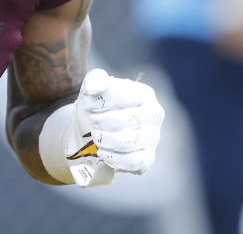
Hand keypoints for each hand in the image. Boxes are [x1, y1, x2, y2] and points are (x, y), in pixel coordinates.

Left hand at [63, 69, 163, 185]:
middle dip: (104, 122)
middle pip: (128, 119)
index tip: (89, 106)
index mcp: (144, 94)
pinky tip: (102, 152)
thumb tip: (97, 83)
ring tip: (95, 136)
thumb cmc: (96, 108)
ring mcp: (152, 138)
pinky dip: (112, 158)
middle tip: (92, 122)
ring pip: (129, 142)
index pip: (125, 96)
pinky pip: (132, 161)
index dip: (102, 102)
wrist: (92, 134)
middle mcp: (153, 115)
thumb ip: (94, 80)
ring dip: (106, 140)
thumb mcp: (91, 91)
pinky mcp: (147, 159)